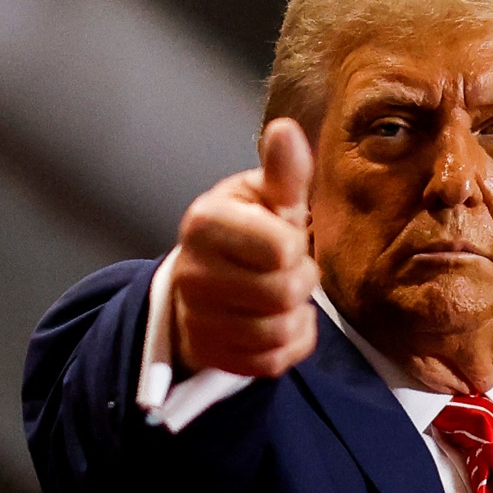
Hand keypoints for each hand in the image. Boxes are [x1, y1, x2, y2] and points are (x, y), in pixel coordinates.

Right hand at [172, 118, 318, 376]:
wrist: (206, 280)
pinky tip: (278, 322)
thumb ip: (282, 171)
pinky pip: (272, 362)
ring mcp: (196, 317)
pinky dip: (289, 344)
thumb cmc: (247, 231)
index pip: (280, 248)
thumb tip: (285, 130)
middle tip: (288, 270)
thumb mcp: (265, 197)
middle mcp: (191, 271)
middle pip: (283, 293)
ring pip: (278, 331)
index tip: (285, 239)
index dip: (295, 245)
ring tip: (282, 295)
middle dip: (301, 282)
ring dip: (295, 315)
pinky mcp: (210, 353)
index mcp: (204, 221)